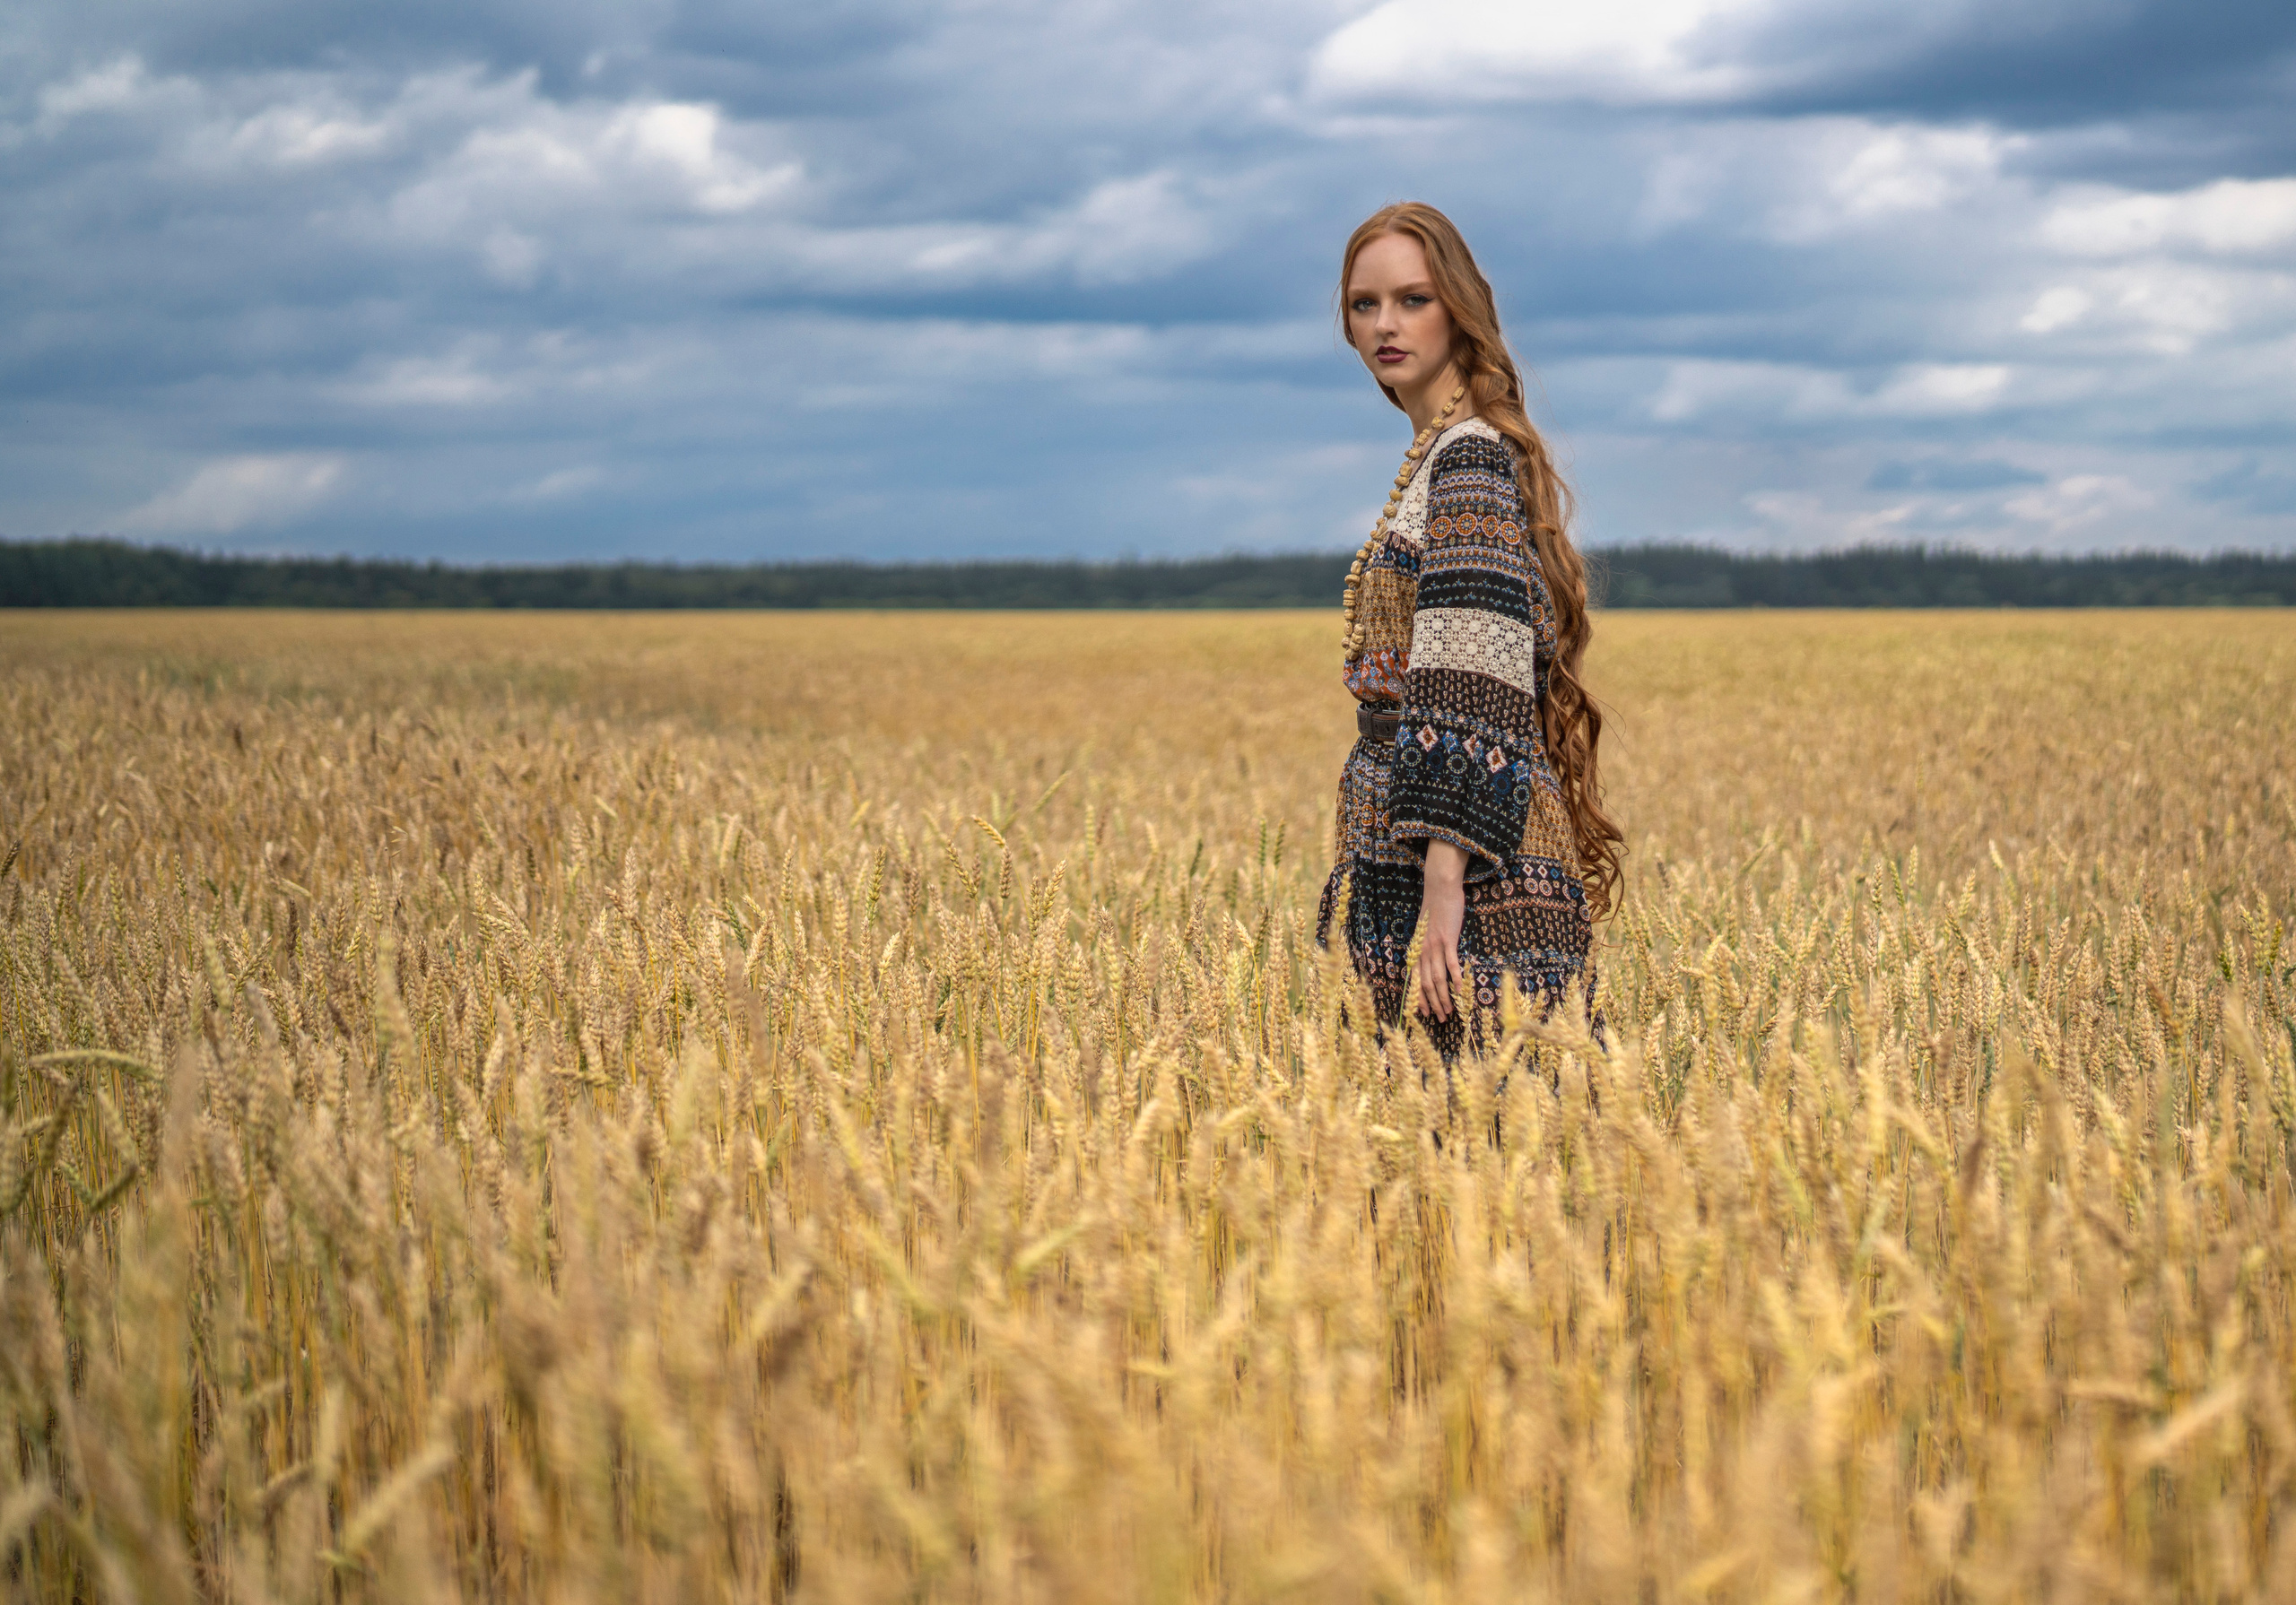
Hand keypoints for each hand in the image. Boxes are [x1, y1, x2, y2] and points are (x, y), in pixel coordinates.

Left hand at [1416, 841, 1468, 1020]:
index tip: (1425, 1014)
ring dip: (1444, 997)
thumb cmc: (1435, 910)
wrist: (1439, 889)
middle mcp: (1422, 951)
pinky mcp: (1447, 939)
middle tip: (1441, 1019)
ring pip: (1437, 978)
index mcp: (1416, 950)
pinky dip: (1455, 979)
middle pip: (1426, 984)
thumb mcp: (1426, 932)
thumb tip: (1432, 962)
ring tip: (1450, 1011)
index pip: (1416, 980)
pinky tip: (1460, 991)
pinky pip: (1451, 964)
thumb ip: (1427, 947)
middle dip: (1433, 1004)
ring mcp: (1434, 946)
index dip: (1420, 998)